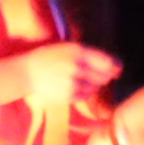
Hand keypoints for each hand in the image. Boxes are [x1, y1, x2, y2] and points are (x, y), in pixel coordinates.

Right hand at [0, 42, 121, 107]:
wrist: (26, 72)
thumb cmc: (51, 57)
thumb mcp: (69, 47)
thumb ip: (92, 55)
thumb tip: (117, 67)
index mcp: (78, 52)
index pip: (108, 62)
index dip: (116, 67)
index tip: (117, 69)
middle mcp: (76, 67)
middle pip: (104, 76)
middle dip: (103, 76)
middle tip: (91, 73)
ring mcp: (71, 83)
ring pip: (96, 87)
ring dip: (93, 84)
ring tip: (79, 79)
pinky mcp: (66, 96)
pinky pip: (85, 96)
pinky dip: (84, 92)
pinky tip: (73, 86)